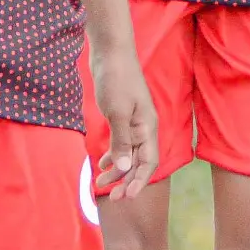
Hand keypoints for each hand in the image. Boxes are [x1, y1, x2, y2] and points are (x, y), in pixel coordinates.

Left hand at [89, 45, 157, 199]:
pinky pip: (122, 142)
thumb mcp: (116, 112)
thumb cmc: (115, 79)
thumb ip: (121, 141)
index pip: (148, 161)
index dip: (138, 181)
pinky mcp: (123, 115)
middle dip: (126, 179)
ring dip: (117, 169)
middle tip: (109, 196)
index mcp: (147, 126)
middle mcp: (144, 126)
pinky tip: (102, 162)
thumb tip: (123, 167)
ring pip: (129, 153)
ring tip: (100, 182)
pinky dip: (113, 154)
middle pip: (139, 161)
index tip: (125, 197)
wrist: (110, 52)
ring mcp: (133, 121)